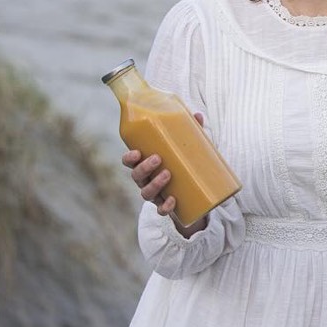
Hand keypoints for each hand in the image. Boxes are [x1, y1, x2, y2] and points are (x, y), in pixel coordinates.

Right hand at [121, 112, 207, 237]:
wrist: (195, 193)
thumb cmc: (184, 164)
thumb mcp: (188, 148)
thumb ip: (191, 132)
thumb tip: (197, 115)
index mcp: (146, 164)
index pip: (129, 162)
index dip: (129, 158)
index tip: (136, 152)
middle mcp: (146, 180)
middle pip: (136, 176)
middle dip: (144, 168)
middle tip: (158, 158)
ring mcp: (155, 195)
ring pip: (146, 193)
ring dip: (155, 184)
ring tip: (168, 174)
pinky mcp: (166, 207)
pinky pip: (161, 211)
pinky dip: (165, 207)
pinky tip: (172, 201)